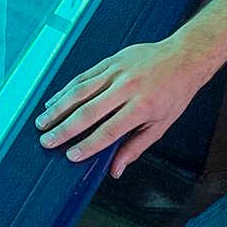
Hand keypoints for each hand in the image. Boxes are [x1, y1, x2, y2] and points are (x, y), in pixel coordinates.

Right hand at [31, 34, 216, 174]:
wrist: (185, 56)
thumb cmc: (175, 93)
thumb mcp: (161, 124)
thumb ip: (135, 147)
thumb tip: (115, 171)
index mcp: (142, 107)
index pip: (109, 130)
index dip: (88, 145)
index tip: (71, 156)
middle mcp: (127, 88)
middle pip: (89, 111)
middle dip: (64, 129)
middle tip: (46, 141)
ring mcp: (117, 71)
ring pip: (80, 91)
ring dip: (58, 108)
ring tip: (41, 123)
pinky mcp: (111, 60)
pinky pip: (83, 76)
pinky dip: (65, 90)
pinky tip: (53, 101)